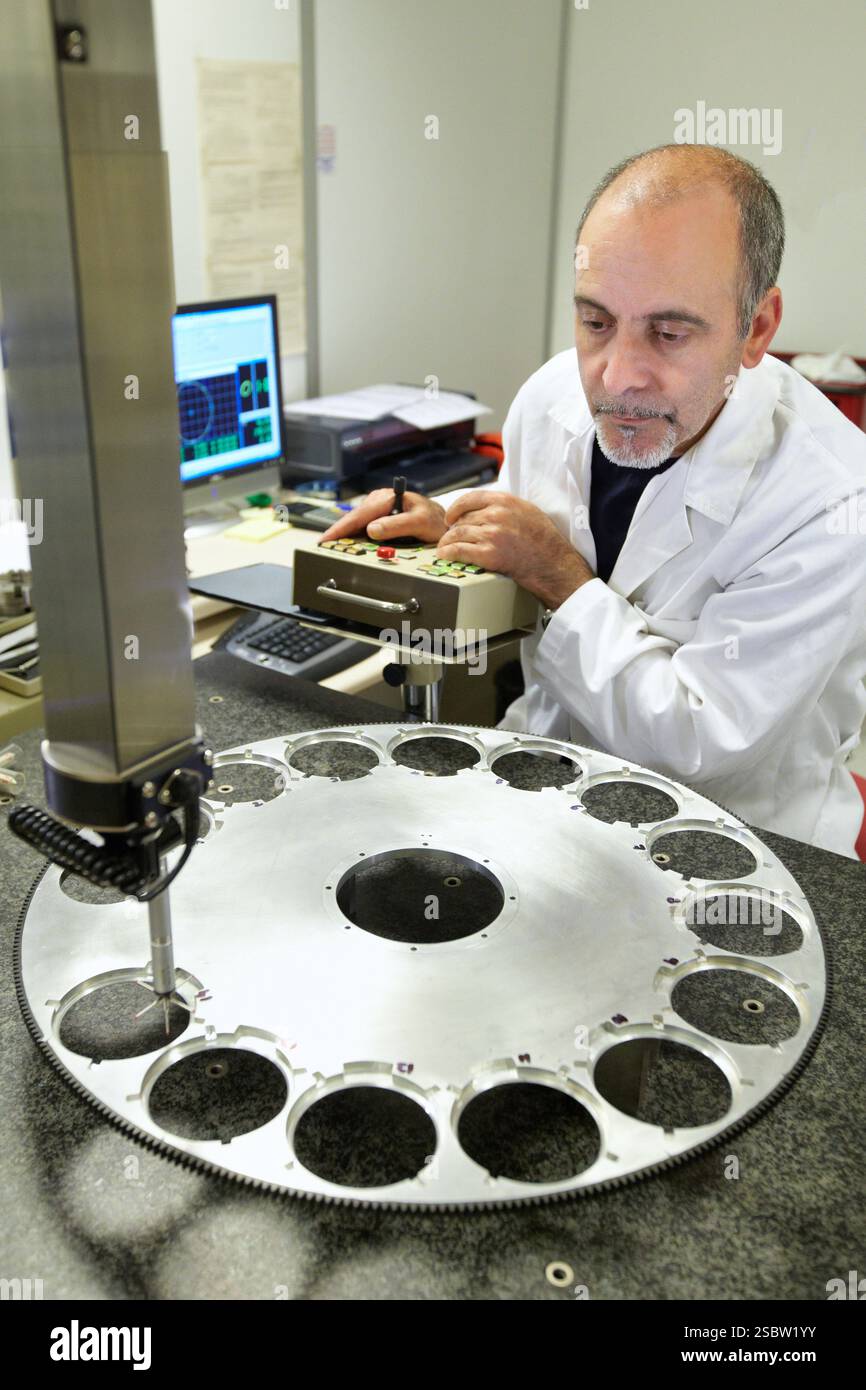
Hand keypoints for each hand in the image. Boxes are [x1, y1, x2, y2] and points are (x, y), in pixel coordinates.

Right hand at [320, 488, 447, 543]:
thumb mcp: (420, 522)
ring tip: (329, 546)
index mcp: (387, 498)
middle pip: (353, 519)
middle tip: (322, 546)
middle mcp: (379, 501)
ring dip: (344, 535)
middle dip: (338, 532)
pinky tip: (345, 544)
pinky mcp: (378, 519)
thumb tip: (372, 530)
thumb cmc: (434, 519)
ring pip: (355, 524)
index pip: (359, 514)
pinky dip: (353, 537)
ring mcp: (377, 510)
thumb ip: (398, 525)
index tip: (327, 539)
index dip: (341, 528)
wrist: (442, 522)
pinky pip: (361, 528)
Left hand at [437, 491, 594, 608]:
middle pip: (462, 518)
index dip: (455, 508)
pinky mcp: (489, 554)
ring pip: (457, 534)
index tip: (450, 516)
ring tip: (443, 547)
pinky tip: (445, 554)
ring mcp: (492, 534)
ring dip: (447, 541)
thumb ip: (505, 506)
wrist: (553, 563)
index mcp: (505, 501)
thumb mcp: (527, 510)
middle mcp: (497, 514)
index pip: (470, 498)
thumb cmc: (544, 540)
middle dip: (453, 529)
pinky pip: (459, 550)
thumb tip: (486, 508)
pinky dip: (448, 552)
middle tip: (449, 537)